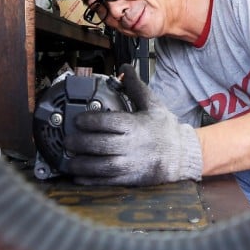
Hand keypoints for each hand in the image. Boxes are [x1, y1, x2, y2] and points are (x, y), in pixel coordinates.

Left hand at [63, 64, 202, 185]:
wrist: (182, 155)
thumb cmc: (165, 129)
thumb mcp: (153, 104)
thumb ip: (136, 87)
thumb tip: (125, 68)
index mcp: (135, 125)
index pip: (108, 122)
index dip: (89, 120)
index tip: (78, 120)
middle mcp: (131, 145)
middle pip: (101, 144)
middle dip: (80, 142)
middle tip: (67, 140)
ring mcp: (130, 164)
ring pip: (101, 166)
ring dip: (82, 164)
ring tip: (68, 160)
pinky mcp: (130, 179)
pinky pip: (107, 182)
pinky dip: (91, 180)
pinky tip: (79, 176)